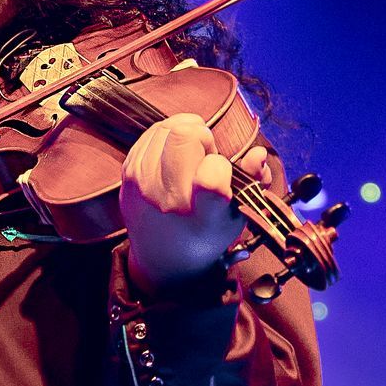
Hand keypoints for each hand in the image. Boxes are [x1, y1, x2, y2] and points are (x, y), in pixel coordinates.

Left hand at [119, 112, 271, 292]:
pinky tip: (175, 157)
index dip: (220, 166)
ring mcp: (141, 183)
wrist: (162, 259)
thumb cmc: (205, 234)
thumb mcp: (236, 217)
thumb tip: (258, 152)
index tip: (218, 178)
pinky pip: (153, 132)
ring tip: (189, 160)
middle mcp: (166, 198)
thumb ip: (252, 182)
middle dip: (203, 136)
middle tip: (205, 159)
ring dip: (185, 135)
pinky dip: (169, 136)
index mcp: (200, 216)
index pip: (211, 175)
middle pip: (185, 134)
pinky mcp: (127, 173)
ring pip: (167, 127)